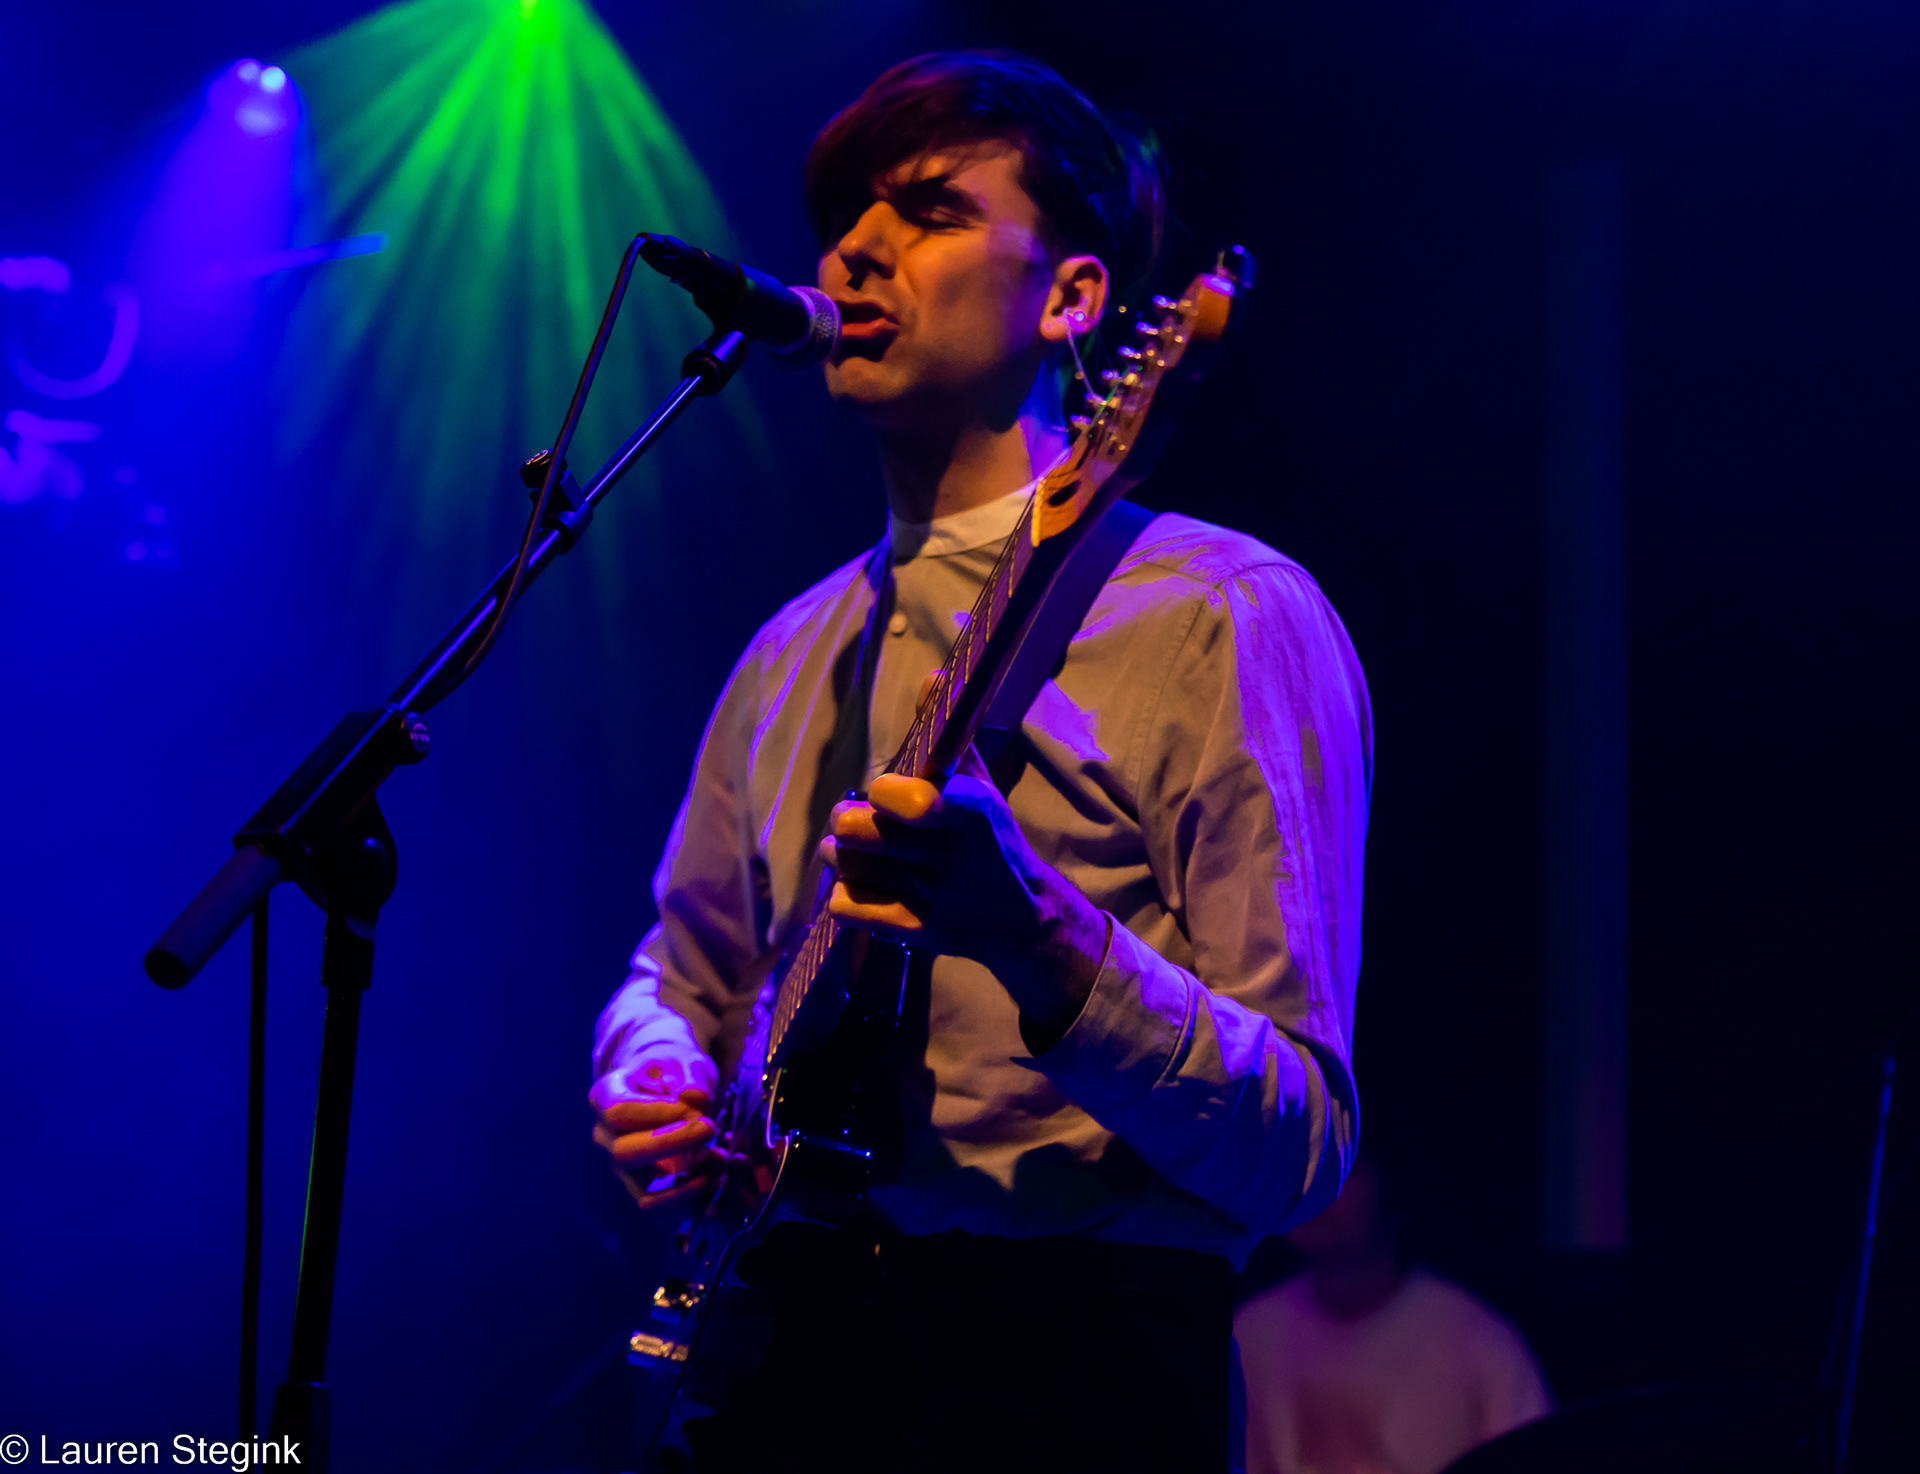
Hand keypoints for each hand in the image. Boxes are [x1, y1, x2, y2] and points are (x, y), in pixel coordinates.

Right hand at [589, 1067, 719, 1210]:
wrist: (669, 1086)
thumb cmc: (673, 1071)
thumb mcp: (684, 1061)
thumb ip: (690, 1076)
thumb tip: (694, 1100)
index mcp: (607, 1096)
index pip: (619, 1113)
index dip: (658, 1115)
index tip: (695, 1109)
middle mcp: (606, 1137)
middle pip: (626, 1155)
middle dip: (674, 1146)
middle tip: (711, 1128)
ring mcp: (622, 1169)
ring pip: (644, 1195)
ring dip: (688, 1185)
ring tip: (720, 1160)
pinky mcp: (643, 1190)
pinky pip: (661, 1213)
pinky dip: (692, 1205)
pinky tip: (717, 1182)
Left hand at [818, 727, 1108, 1045]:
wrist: (1023, 916)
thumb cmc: (991, 838)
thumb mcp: (980, 784)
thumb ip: (949, 735)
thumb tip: (934, 678)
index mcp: (970, 811)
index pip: (909, 801)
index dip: (882, 793)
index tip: (882, 791)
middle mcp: (949, 856)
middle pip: (858, 830)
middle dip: (845, 819)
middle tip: (852, 818)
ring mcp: (931, 898)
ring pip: (847, 865)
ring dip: (839, 853)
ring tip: (852, 847)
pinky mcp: (914, 932)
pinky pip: (847, 908)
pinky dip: (843, 893)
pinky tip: (861, 883)